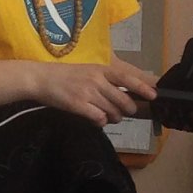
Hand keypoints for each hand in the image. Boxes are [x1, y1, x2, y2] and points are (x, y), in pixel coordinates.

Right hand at [29, 60, 156, 125]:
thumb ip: (105, 80)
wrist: (39, 79)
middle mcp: (96, 80)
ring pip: (113, 112)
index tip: (153, 96)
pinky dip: (100, 122)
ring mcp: (87, 93)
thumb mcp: (87, 71)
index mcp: (100, 70)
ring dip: (113, 118)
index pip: (127, 79)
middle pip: (124, 101)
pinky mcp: (78, 105)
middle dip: (127, 110)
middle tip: (122, 113)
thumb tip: (124, 94)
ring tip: (106, 116)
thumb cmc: (63, 76)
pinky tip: (94, 119)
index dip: (143, 88)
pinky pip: (99, 118)